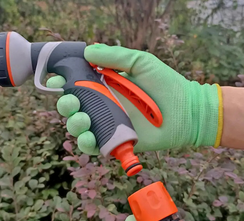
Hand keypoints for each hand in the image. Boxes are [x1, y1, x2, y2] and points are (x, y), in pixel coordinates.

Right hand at [47, 44, 220, 154]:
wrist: (187, 112)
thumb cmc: (166, 85)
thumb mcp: (141, 62)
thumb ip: (115, 56)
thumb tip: (86, 51)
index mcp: (106, 87)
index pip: (77, 86)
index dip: (63, 85)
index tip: (56, 82)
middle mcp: (104, 106)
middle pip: (74, 108)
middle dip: (66, 106)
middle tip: (72, 103)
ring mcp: (110, 125)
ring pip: (80, 128)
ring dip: (74, 125)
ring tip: (84, 119)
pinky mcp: (117, 142)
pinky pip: (95, 146)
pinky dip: (87, 144)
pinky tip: (90, 137)